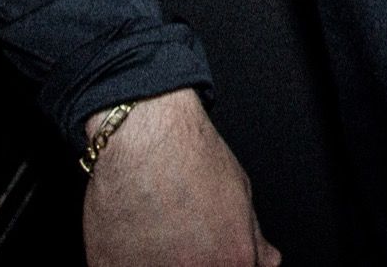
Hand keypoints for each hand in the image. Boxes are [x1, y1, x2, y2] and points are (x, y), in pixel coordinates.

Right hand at [82, 88, 281, 266]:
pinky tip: (129, 234)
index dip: (222, 261)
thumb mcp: (241, 193)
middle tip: (181, 239)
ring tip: (154, 232)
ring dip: (154, 262)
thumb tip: (264, 259)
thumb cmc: (189, 157)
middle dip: (190, 261)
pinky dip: (122, 259)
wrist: (144, 134)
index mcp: (231, 264)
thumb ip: (253, 238)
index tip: (212, 253)